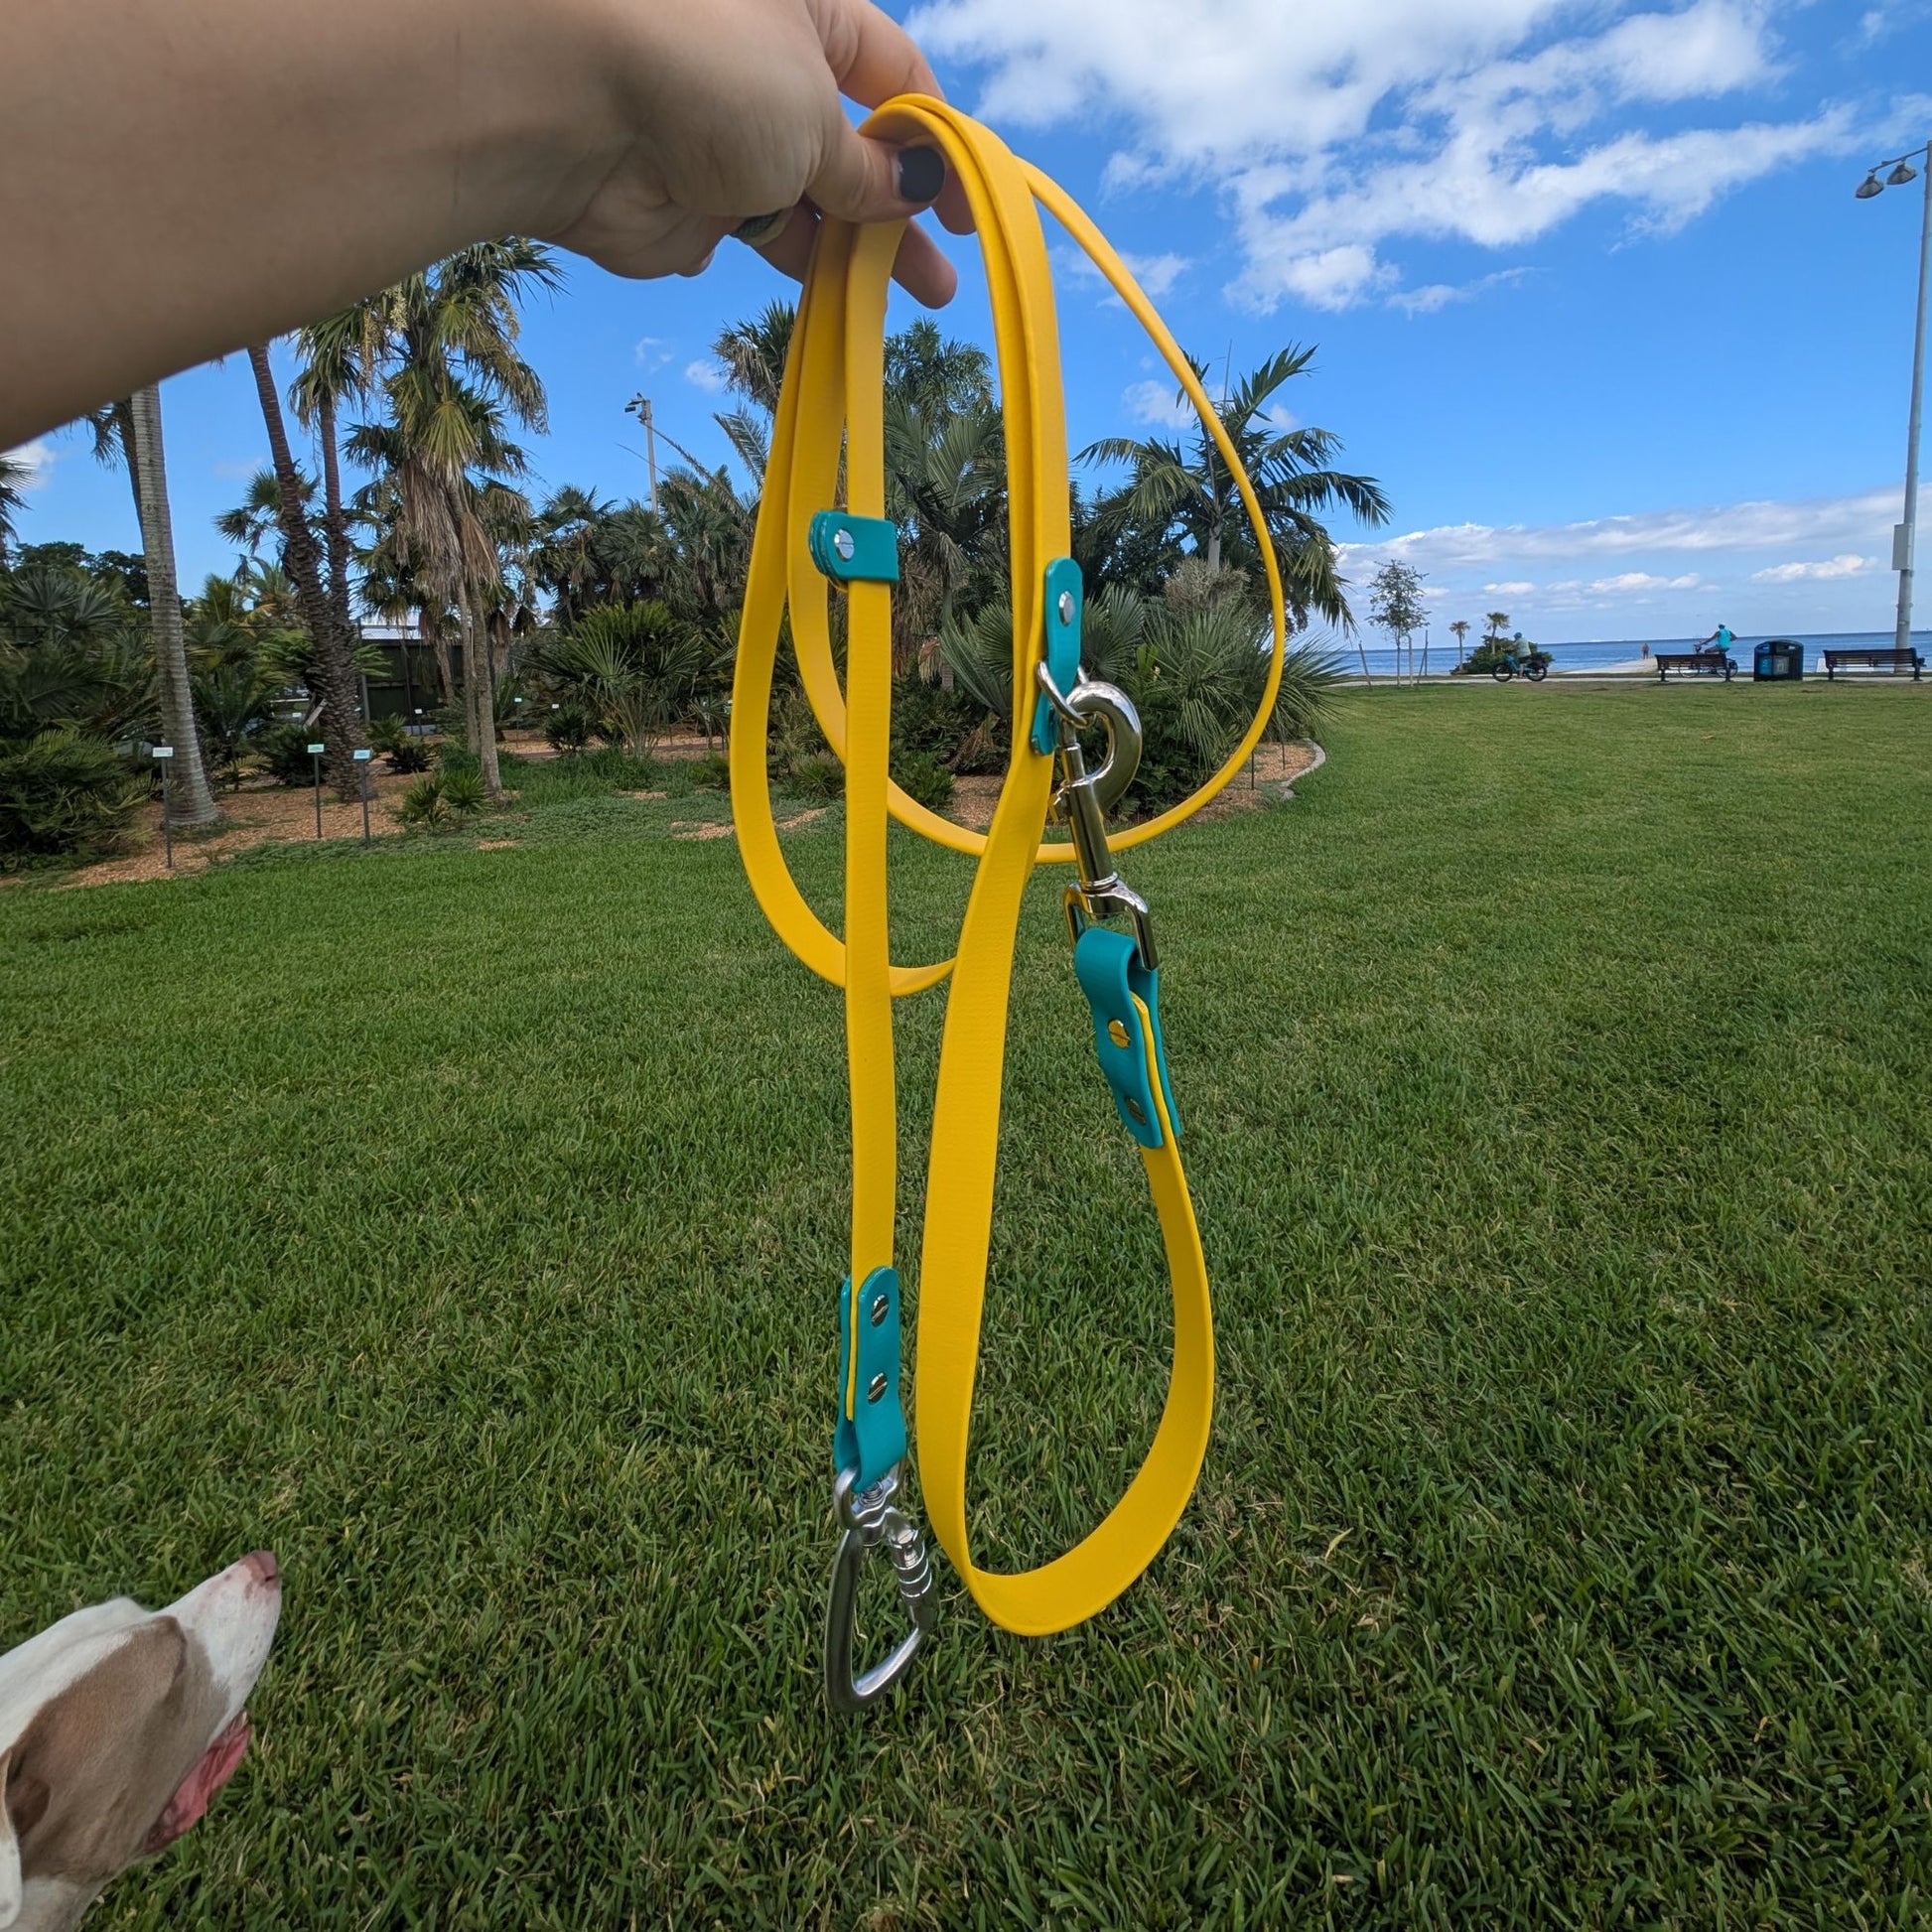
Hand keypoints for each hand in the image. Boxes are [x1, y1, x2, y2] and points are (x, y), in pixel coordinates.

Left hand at [547, 0, 971, 305]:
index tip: (969, 204)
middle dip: (902, 213)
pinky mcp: (694, 209)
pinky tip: (827, 291)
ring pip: (811, 205)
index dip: (936, 140)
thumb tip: (910, 189)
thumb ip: (870, 168)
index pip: (893, 74)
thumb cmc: (708, 70)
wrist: (571, 107)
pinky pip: (759, 240)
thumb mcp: (818, 116)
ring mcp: (729, 144)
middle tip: (943, 277)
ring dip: (859, 253)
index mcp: (807, 15)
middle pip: (853, 150)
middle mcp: (768, 75)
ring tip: (910, 297)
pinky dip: (790, 263)